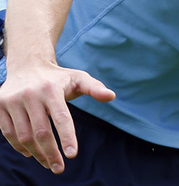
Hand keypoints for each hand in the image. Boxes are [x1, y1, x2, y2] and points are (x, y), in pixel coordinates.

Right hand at [0, 61, 114, 173]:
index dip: (66, 137)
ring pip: (23, 136)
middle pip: (41, 132)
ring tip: (48, 163)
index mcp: (51, 89)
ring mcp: (12, 101)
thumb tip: (111, 96)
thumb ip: (95, 88)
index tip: (72, 155)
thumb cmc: (58, 77)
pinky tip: (32, 153)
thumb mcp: (78, 78)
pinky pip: (8, 133)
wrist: (27, 66)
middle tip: (60, 168)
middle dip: (51, 153)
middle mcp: (30, 95)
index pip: (61, 117)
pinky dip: (20, 147)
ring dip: (37, 153)